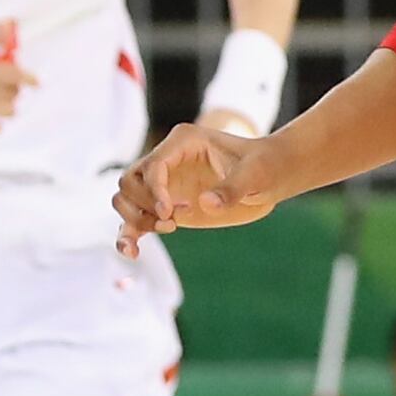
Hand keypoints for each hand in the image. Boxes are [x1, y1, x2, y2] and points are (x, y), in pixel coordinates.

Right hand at [115, 120, 281, 245]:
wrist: (270, 177)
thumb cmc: (264, 167)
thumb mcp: (255, 175)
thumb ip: (232, 189)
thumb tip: (205, 205)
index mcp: (184, 142)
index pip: (153, 166)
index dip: (154, 190)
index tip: (170, 214)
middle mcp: (167, 160)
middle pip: (129, 180)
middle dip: (145, 204)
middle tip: (175, 220)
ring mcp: (164, 183)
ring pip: (125, 198)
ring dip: (136, 219)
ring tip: (168, 228)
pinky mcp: (166, 206)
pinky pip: (135, 219)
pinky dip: (129, 235)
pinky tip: (132, 253)